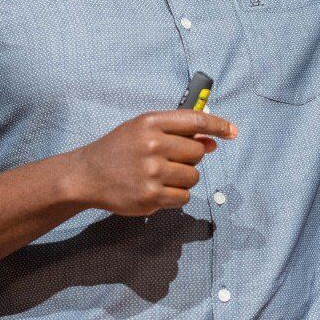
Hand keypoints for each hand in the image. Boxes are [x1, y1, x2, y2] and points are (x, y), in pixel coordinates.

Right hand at [68, 109, 237, 215]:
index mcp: (150, 123)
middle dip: (190, 159)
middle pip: (197, 153)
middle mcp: (152, 145)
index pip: (195, 121)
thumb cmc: (119, 150)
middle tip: (169, 161)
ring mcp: (151, 172)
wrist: (87, 175)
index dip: (218, 125)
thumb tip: (212, 142)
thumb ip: (177, 133)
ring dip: (183, 179)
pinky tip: (156, 190)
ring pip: (193, 177)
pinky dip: (175, 196)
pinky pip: (183, 197)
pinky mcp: (150, 196)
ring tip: (160, 176)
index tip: (231, 132)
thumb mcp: (142, 130)